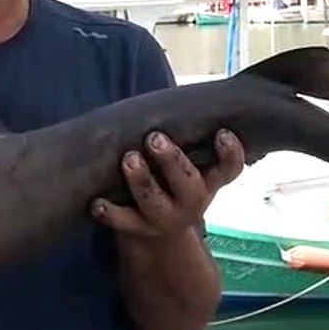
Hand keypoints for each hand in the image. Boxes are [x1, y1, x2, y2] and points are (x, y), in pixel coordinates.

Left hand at [91, 129, 243, 238]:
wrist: (160, 230)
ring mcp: (166, 217)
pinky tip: (98, 202)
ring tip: (129, 158)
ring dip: (142, 180)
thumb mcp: (190, 161)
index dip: (230, 153)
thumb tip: (174, 99)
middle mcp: (192, 200)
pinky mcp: (140, 228)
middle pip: (187, 183)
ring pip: (154, 201)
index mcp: (209, 181)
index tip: (222, 133)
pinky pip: (124, 221)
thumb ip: (186, 138)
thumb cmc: (174, 177)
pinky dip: (110, 212)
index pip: (229, 169)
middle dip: (171, 160)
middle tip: (155, 138)